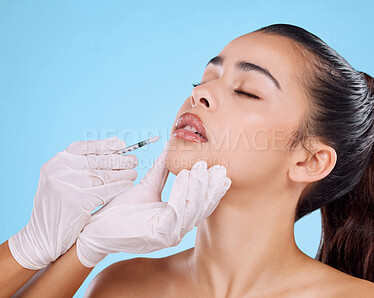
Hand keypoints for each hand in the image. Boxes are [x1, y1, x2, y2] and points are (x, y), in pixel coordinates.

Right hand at [8, 137, 137, 269]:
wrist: (43, 236)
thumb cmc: (58, 207)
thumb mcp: (62, 180)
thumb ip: (80, 166)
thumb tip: (113, 148)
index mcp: (57, 162)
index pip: (86, 147)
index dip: (106, 145)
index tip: (121, 145)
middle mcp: (60, 171)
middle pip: (97, 160)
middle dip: (119, 160)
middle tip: (133, 160)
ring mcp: (67, 185)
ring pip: (104, 175)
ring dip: (122, 173)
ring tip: (133, 173)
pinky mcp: (77, 201)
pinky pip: (106, 191)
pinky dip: (119, 187)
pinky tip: (128, 185)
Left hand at [76, 140, 231, 267]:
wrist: (97, 228)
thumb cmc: (121, 211)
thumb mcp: (147, 187)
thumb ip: (162, 172)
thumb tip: (170, 148)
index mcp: (176, 222)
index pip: (200, 206)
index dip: (212, 190)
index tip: (220, 171)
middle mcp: (176, 232)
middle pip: (201, 208)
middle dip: (210, 187)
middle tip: (217, 168)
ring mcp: (169, 235)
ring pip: (191, 209)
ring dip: (198, 187)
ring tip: (200, 168)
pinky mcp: (158, 234)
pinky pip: (176, 210)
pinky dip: (182, 192)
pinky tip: (186, 177)